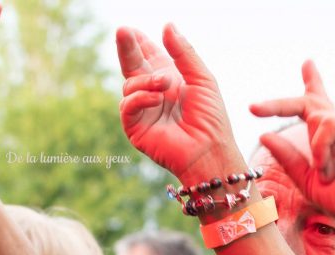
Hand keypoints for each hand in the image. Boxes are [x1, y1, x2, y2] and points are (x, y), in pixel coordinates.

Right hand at [116, 24, 242, 181]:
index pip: (148, 56)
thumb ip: (184, 53)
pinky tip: (156, 98)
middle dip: (127, 49)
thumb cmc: (211, 119)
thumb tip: (167, 25)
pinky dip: (140, 98)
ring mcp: (143, 111)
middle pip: (132, 66)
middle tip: (123, 31)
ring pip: (130, 85)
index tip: (133, 30)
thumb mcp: (202, 79)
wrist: (210, 150)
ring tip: (164, 83)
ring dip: (146, 80)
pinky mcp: (136, 128)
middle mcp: (153, 94)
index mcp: (169, 80)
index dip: (140, 42)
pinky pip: (128, 106)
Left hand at [251, 63, 334, 241]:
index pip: (319, 107)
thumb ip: (288, 159)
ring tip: (326, 172)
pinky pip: (326, 123)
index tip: (307, 65)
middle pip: (309, 103)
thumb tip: (264, 135)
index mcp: (332, 141)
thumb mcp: (308, 181)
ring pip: (314, 117)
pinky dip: (321, 146)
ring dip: (314, 149)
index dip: (313, 84)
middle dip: (278, 105)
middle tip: (253, 108)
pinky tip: (327, 164)